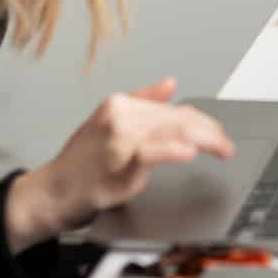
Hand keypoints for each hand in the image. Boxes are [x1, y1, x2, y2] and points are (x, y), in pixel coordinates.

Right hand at [4, 78, 234, 249]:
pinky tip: (188, 152)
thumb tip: (171, 84)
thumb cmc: (81, 164)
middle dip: (209, 132)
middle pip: (178, 118)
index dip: (202, 121)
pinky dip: (172, 150)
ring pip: (171, 130)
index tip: (219, 135)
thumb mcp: (108, 124)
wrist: (51, 193)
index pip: (174, 109)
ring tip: (221, 148)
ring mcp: (118, 137)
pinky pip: (151, 151)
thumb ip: (142, 103)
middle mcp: (120, 114)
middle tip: (227, 146)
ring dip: (203, 140)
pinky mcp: (116, 161)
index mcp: (121, 103)